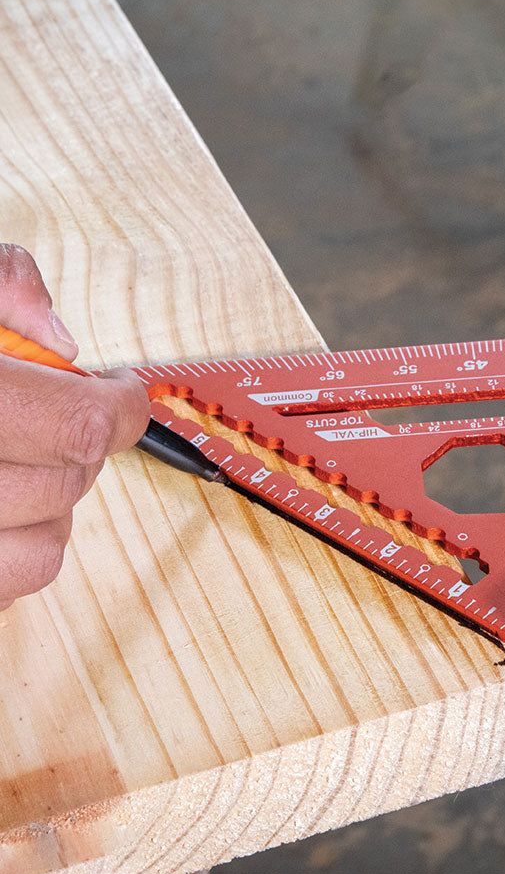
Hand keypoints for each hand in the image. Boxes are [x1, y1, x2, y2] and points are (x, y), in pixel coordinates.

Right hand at [0, 245, 149, 607]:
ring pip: (45, 549)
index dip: (122, 406)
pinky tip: (0, 506)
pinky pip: (5, 587)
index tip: (120, 391)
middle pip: (73, 481)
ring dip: (52, 503)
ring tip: (20, 462)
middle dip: (83, 443)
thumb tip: (63, 343)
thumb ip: (2, 285)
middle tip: (59, 414)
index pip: (86, 423)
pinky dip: (14, 550)